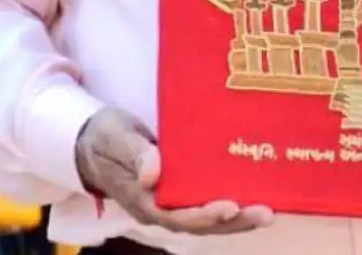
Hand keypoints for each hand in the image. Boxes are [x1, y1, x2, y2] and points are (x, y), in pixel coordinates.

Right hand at [74, 107, 273, 234]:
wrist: (93, 140)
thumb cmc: (103, 137)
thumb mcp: (114, 139)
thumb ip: (134, 154)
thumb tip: (153, 172)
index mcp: (143, 201)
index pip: (177, 217)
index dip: (204, 216)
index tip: (230, 207)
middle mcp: (159, 208)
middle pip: (200, 224)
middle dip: (233, 222)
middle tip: (265, 213)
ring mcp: (170, 201)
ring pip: (206, 217)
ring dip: (237, 217)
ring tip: (268, 211)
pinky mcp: (179, 189)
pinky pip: (205, 201)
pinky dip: (230, 202)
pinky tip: (254, 195)